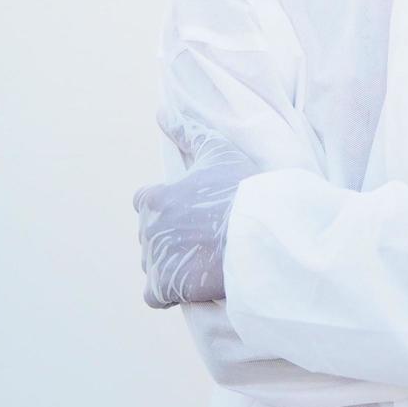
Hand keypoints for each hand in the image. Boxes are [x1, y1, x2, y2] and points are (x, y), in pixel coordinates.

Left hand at [133, 140, 260, 308]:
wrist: (261, 233)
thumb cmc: (243, 189)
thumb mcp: (218, 151)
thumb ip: (186, 131)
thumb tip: (160, 111)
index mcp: (155, 198)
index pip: (146, 203)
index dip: (170, 208)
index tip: (195, 213)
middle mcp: (148, 229)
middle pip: (151, 235)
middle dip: (172, 237)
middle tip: (207, 237)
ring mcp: (154, 260)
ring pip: (153, 264)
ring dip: (172, 264)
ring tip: (206, 259)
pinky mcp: (164, 287)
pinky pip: (153, 295)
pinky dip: (167, 292)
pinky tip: (192, 283)